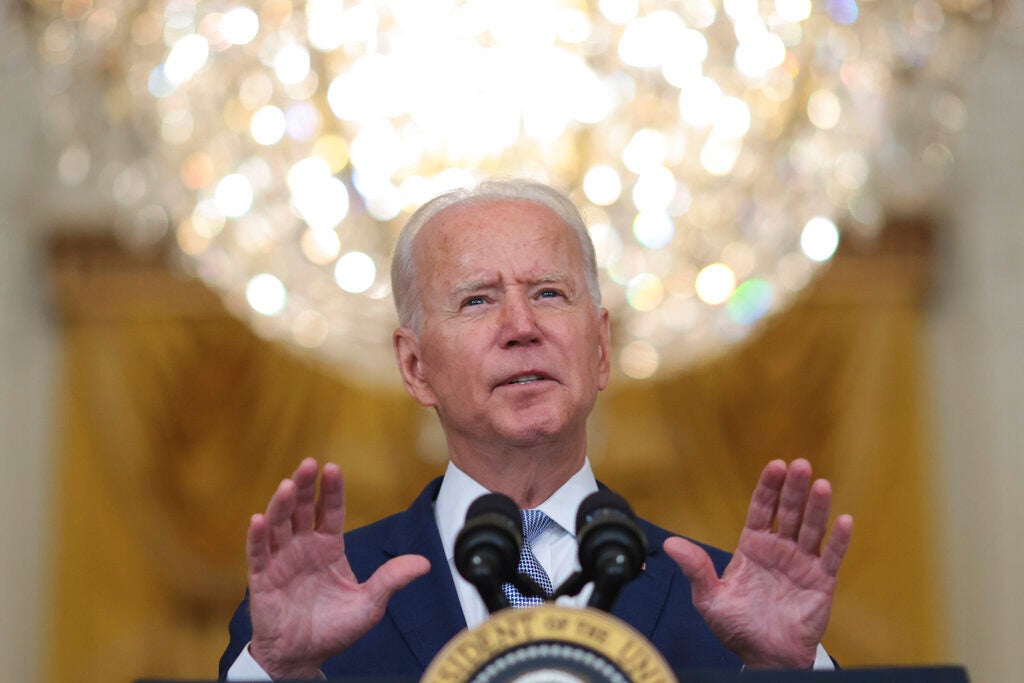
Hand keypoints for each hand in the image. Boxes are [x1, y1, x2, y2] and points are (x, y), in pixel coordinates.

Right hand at [245, 458, 429, 678]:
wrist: (304, 657)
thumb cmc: (334, 629)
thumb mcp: (370, 603)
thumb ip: (391, 579)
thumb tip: (424, 563)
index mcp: (328, 547)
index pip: (329, 510)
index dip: (330, 490)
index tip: (333, 468)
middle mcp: (303, 547)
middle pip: (301, 509)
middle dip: (303, 486)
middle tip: (308, 464)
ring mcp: (281, 560)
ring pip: (278, 525)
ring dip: (280, 504)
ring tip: (286, 486)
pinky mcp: (262, 579)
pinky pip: (258, 554)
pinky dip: (257, 536)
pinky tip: (258, 520)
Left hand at [663, 458, 852, 668]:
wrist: (764, 657)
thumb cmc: (737, 627)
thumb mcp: (709, 598)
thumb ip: (695, 569)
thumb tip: (671, 544)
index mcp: (753, 546)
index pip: (763, 509)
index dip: (769, 487)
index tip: (775, 465)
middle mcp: (779, 549)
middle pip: (789, 512)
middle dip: (793, 489)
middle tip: (799, 465)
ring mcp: (802, 563)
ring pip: (811, 529)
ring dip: (817, 507)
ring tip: (820, 485)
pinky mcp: (821, 582)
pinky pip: (832, 558)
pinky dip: (839, 540)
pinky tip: (845, 520)